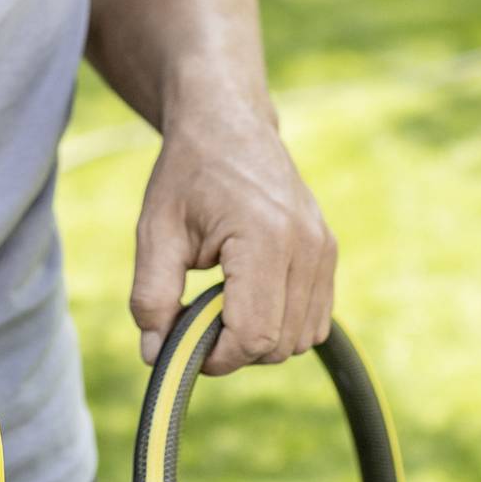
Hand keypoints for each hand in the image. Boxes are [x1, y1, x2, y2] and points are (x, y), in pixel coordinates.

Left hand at [129, 107, 336, 377]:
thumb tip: (154, 355)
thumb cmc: (187, 174)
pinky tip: (248, 294)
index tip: (184, 342)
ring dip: (260, 338)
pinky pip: (315, 320)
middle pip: (279, 345)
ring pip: (301, 338)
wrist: (228, 124)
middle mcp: (307, 245)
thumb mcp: (155, 232)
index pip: (254, 335)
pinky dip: (282, 323)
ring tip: (222, 301)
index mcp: (265, 237)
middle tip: (197, 317)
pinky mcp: (329, 251)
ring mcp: (324, 248)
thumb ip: (151, 296)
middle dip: (235, 348)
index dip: (216, 357)